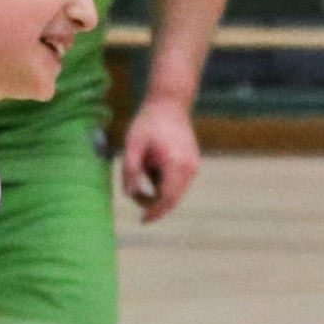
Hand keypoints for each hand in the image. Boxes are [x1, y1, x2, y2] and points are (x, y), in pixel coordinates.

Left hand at [120, 97, 202, 221]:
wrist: (169, 103)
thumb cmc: (148, 122)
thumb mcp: (132, 145)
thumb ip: (130, 171)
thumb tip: (129, 194)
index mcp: (176, 165)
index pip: (166, 198)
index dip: (154, 211)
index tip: (142, 220)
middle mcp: (190, 168)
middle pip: (173, 199)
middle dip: (155, 205)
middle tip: (136, 199)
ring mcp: (194, 166)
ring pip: (176, 192)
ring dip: (158, 191)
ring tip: (142, 168)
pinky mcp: (193, 163)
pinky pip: (179, 182)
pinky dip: (165, 182)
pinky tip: (152, 165)